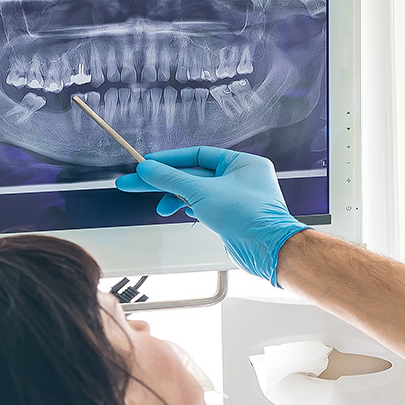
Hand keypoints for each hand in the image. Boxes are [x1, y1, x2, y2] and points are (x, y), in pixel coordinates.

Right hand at [115, 147, 308, 285]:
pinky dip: (191, 208)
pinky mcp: (233, 217)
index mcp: (242, 163)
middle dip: (166, 181)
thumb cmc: (250, 217)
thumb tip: (149, 169)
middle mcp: (242, 178)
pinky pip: (205, 207)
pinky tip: (181, 211)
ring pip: (198, 192)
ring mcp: (237, 199)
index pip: (198, 155)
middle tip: (136, 183)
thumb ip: (171, 179)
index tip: (147, 164)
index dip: (170, 160)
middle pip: (194, 175)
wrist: (267, 250)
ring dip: (177, 198)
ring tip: (161, 206)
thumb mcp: (202, 191)